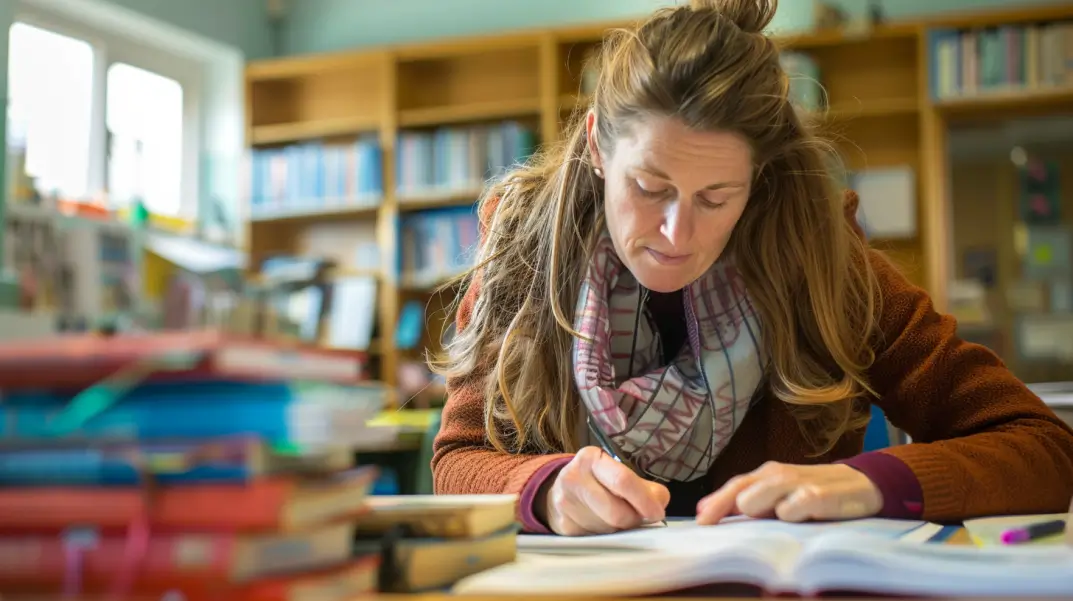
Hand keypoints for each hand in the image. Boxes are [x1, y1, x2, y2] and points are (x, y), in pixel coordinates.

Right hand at [537, 446, 669, 535]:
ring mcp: (566, 505)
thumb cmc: (595, 480)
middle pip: (617, 513)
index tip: (657, 512)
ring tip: (617, 516)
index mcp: (591, 459)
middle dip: (634, 519)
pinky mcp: (565, 527)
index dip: (645, 500)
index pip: (622, 481)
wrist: (556, 490)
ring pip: (609, 529)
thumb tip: (659, 502)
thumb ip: (643, 486)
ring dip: (621, 529)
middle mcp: (574, 479)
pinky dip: (608, 535)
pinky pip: (598, 538)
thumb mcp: (615, 471)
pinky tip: (602, 523)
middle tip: (639, 516)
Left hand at [696, 461, 881, 524]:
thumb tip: (703, 511)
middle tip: (737, 528)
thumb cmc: (811, 493)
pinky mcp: (819, 495)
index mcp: (766, 475)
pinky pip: (793, 506)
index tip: (699, 523)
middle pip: (741, 493)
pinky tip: (796, 519)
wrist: (861, 483)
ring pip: (760, 497)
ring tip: (772, 521)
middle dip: (736, 511)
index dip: (715, 504)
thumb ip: (745, 501)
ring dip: (760, 511)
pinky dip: (790, 515)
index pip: (733, 487)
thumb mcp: (779, 496)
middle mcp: (778, 475)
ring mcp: (798, 483)